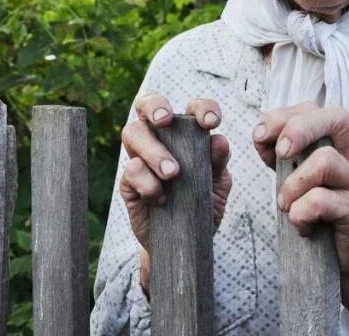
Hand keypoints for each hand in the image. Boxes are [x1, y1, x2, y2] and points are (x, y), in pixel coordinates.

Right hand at [119, 94, 231, 291]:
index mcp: (187, 134)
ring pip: (133, 133)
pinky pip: (131, 170)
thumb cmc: (202, 205)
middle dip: (155, 106)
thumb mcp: (218, 185)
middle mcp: (161, 139)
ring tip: (172, 173)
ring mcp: (142, 158)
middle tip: (165, 121)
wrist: (186, 242)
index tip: (211, 123)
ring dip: (153, 150)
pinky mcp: (129, 182)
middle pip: (147, 105)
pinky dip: (147, 182)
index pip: (191, 109)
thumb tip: (218, 141)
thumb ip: (218, 163)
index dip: (201, 108)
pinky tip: (160, 197)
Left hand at [251, 103, 348, 277]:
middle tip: (279, 154)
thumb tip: (262, 135)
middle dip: (299, 129)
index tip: (260, 136)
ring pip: (326, 161)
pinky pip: (324, 201)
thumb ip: (280, 153)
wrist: (340, 260)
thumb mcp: (295, 175)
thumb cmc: (315, 213)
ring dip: (294, 182)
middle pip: (336, 118)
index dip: (284, 115)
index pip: (315, 109)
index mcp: (336, 143)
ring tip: (285, 204)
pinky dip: (301, 211)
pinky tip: (299, 224)